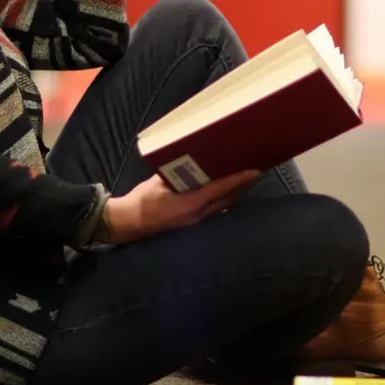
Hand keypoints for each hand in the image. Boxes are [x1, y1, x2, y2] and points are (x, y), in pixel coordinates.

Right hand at [101, 170, 260, 244]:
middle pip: (227, 198)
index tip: (253, 171)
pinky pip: (214, 208)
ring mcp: (196, 220)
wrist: (129, 223)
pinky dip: (224, 197)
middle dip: (242, 185)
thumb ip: (176, 173)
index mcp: (190, 203)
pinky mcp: (192, 221)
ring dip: (235, 192)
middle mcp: (198, 214)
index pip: (220, 189)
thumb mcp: (158, 181)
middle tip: (255, 170)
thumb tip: (191, 161)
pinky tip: (227, 189)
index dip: (238, 179)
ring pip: (223, 205)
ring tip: (245, 178)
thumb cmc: (142, 200)